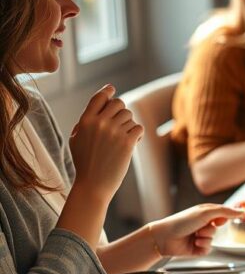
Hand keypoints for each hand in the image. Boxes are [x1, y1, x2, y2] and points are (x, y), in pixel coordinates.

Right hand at [69, 85, 142, 201]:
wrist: (93, 184)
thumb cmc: (85, 163)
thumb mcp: (76, 139)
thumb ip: (85, 122)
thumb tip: (99, 105)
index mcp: (85, 121)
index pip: (99, 98)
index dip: (107, 91)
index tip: (112, 89)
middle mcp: (99, 123)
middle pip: (118, 103)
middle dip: (121, 111)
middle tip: (120, 123)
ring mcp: (113, 132)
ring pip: (129, 116)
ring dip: (129, 125)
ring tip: (124, 137)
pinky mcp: (127, 142)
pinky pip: (138, 128)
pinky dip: (138, 134)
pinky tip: (133, 142)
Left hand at [146, 204, 243, 256]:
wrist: (164, 238)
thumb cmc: (181, 221)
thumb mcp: (206, 212)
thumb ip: (225, 212)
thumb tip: (242, 211)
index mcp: (205, 213)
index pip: (223, 215)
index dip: (223, 218)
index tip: (220, 219)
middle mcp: (202, 224)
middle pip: (218, 229)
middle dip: (210, 229)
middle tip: (200, 227)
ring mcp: (199, 236)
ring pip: (213, 239)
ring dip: (204, 238)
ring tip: (193, 236)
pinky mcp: (197, 248)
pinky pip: (208, 249)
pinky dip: (202, 247)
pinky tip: (193, 244)